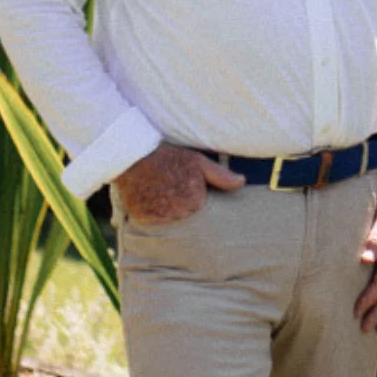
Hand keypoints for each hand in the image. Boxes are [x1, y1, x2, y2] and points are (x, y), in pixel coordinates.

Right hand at [114, 143, 244, 224]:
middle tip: (169, 185)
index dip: (193, 195)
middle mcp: (179, 214)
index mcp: (196, 202)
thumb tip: (242, 182)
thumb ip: (220, 176)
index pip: (200, 207)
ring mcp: (160, 218)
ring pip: (168, 219)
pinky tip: (148, 196)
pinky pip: (150, 220)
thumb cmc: (169, 156)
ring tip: (158, 190)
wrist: (135, 156)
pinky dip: (149, 212)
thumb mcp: (198, 161)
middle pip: (184, 215)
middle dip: (180, 203)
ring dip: (165, 209)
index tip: (184, 183)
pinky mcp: (142, 219)